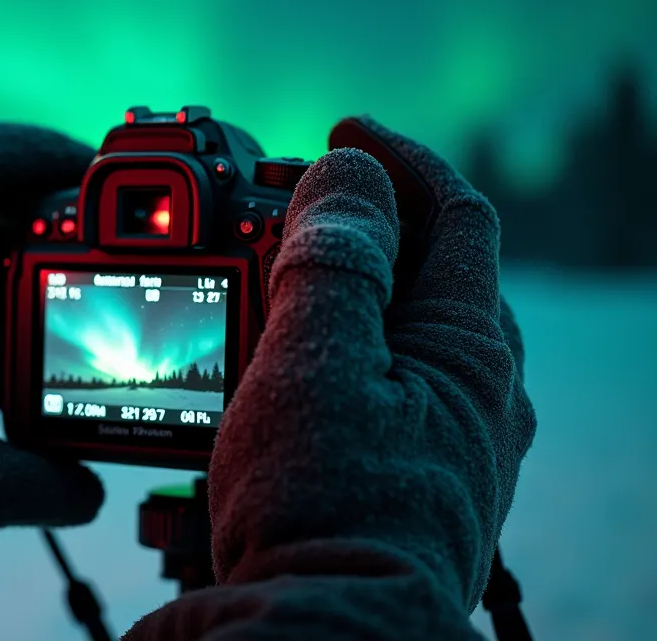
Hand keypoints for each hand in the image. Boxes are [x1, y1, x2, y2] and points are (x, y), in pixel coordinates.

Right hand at [125, 119, 535, 638]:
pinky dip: (317, 363)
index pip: (456, 214)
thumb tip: (348, 174)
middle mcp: (469, 393)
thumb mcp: (315, 362)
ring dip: (329, 297)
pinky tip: (267, 380)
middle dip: (354, 227)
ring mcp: (438, 443)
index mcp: (467, 348)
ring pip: (389, 337)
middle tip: (278, 213)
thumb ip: (333, 257)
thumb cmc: (326, 511)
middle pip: (424, 273)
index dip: (397, 160)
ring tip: (257, 291)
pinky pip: (365, 395)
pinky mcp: (397, 485)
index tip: (338, 135)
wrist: (321, 638)